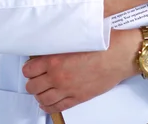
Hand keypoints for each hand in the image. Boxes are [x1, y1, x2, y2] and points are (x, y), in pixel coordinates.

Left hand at [22, 28, 140, 113]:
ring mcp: (67, 89)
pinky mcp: (77, 98)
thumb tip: (49, 49)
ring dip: (39, 94)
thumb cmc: (102, 44)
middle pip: (32, 86)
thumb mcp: (74, 40)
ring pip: (42, 98)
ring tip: (40, 90)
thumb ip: (59, 46)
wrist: (119, 55)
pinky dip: (48, 106)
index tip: (31, 66)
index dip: (28, 68)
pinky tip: (46, 102)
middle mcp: (58, 76)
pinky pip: (56, 107)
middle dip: (32, 81)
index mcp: (55, 59)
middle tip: (35, 77)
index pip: (29, 69)